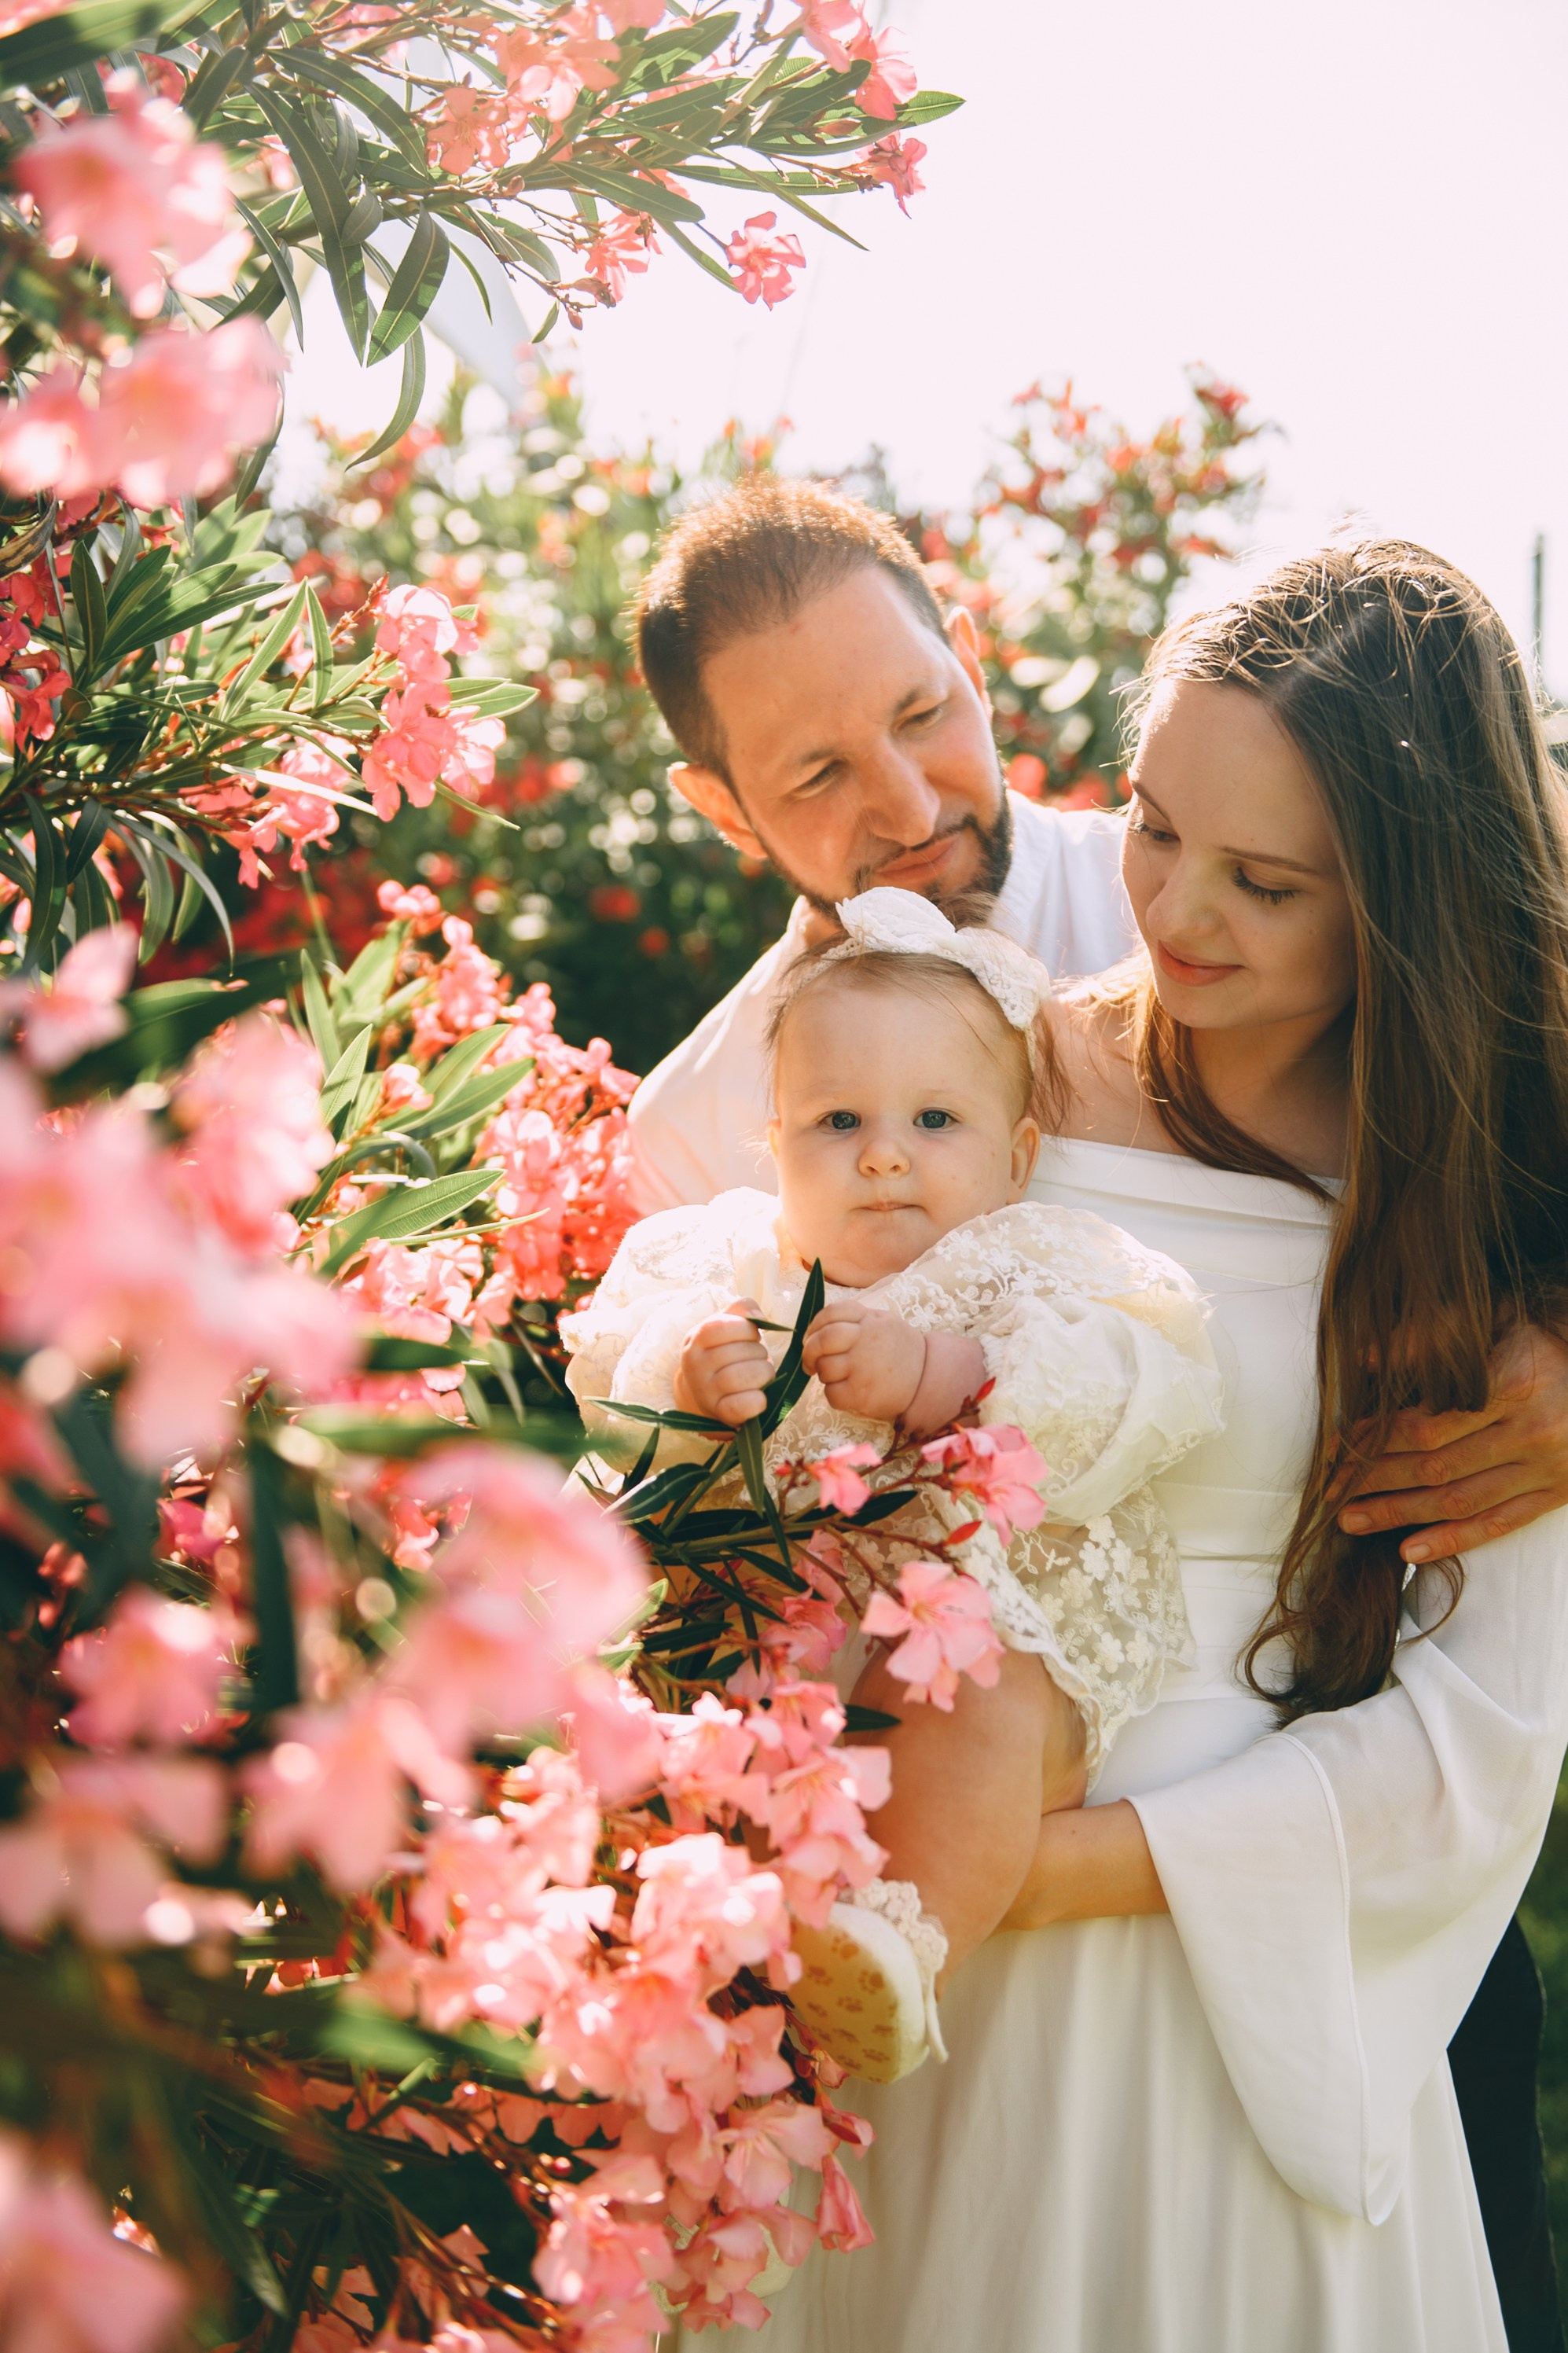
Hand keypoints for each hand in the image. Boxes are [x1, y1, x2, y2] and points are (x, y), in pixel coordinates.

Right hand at [673, 1298, 771, 1427]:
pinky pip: (744, 1406)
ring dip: (764, 1373)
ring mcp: (705, 1392)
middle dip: (759, 1352)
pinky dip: (758, 1400)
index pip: (723, 1327)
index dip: (746, 1329)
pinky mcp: (719, 1414)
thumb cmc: (721, 1352)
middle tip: (755, 1358)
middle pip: (741, 1352)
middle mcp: (695, 1367)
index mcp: (695, 1340)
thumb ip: (743, 1309)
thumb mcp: (724, 1325)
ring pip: (745, 1377)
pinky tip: (759, 1396)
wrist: (702, 1394)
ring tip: (760, 1374)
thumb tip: (759, 1317)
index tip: (750, 1336)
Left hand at [802, 1300, 926, 1421]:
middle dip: (809, 1352)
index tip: (812, 1336)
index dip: (815, 1325)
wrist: (928, 1380)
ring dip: (825, 1374)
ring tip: (840, 1376)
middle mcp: (866, 1341)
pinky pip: (831, 1394)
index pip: (831, 1313)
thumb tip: (817, 1330)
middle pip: (822, 1340)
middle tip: (810, 1362)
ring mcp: (862, 1369)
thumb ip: (856, 1319)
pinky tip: (847, 1391)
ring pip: (824, 1369)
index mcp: (870, 1320)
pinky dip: (833, 1394)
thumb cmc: (900, 1350)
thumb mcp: (884, 1322)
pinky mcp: (861, 1395)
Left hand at [1338, 1322, 1567, 1563]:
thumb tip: (1362, 1359)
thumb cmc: (1543, 1347)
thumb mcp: (1498, 1324)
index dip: (1378, 1437)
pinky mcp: (1554, 1495)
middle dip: (1374, 1479)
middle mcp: (1532, 1432)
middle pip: (1435, 1466)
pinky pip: (1497, 1525)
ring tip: (1350, 1520)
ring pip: (1459, 1501)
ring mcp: (1545, 1470)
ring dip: (1398, 1514)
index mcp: (1514, 1384)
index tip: (1339, 1444)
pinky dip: (1451, 1541)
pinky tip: (1408, 1551)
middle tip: (1330, 1489)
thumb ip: (1431, 1341)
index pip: (1429, 1422)